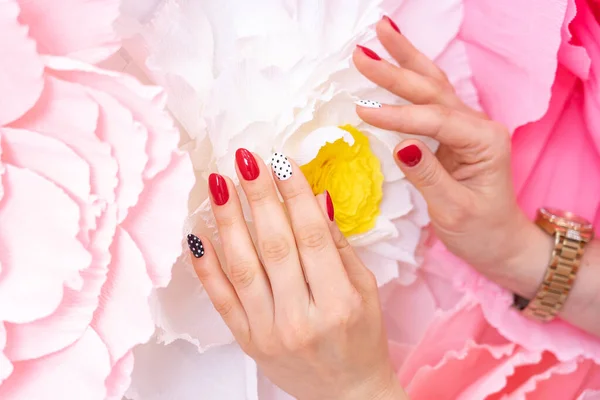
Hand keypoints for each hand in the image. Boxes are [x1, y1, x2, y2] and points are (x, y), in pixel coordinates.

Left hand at [187, 150, 406, 399]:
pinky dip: (206, 266)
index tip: (279, 161)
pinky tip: (197, 233)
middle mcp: (301, 318)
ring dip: (228, 221)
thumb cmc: (362, 339)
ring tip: (219, 183)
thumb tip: (315, 199)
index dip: (294, 195)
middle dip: (258, 196)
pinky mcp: (248, 341)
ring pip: (243, 267)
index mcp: (338, 303)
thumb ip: (339, 245)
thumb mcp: (366, 290)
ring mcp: (269, 332)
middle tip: (245, 159)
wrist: (346, 394)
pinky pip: (220, 299)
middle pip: (274, 245)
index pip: (312, 236)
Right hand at [353, 17, 599, 336]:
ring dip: (405, 60)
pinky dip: (409, 78)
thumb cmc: (480, 231)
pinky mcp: (452, 133)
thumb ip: (427, 175)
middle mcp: (477, 126)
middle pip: (433, 90)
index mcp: (484, 142)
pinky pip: (429, 100)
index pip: (435, 120)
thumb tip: (401, 144)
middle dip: (396, 70)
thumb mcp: (453, 210)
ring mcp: (465, 126)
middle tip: (362, 53)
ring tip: (381, 34)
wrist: (499, 242)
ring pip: (432, 85)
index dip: (399, 116)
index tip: (363, 113)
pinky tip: (396, 62)